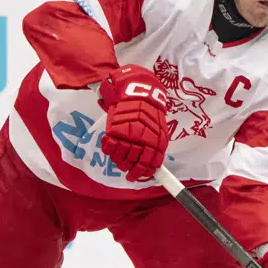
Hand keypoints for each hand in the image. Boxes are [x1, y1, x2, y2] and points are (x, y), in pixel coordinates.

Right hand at [98, 64, 170, 181]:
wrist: (137, 91)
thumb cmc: (149, 110)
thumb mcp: (159, 128)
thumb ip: (156, 146)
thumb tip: (152, 164)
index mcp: (156, 142)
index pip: (150, 164)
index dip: (144, 172)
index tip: (140, 176)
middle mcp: (142, 142)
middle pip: (134, 164)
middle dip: (130, 169)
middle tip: (127, 170)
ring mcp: (128, 137)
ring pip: (121, 158)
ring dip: (119, 161)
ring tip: (118, 159)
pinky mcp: (114, 131)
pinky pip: (109, 148)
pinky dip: (108, 150)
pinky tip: (109, 148)